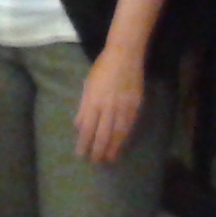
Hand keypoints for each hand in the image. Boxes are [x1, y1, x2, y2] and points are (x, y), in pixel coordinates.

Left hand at [75, 44, 144, 163]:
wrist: (125, 55)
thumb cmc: (102, 68)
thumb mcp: (87, 85)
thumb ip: (84, 107)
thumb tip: (80, 126)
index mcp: (93, 101)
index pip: (87, 129)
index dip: (84, 144)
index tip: (81, 154)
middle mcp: (108, 107)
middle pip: (102, 135)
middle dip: (98, 150)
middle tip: (96, 161)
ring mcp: (123, 107)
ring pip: (117, 133)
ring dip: (112, 148)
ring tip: (109, 158)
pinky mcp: (135, 105)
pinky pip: (129, 126)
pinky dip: (124, 137)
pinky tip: (121, 144)